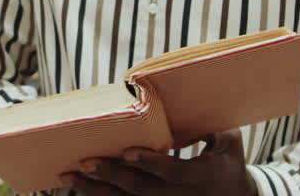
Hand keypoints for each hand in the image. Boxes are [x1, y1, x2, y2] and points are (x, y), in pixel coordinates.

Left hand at [61, 129, 255, 195]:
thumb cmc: (228, 164)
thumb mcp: (229, 145)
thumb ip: (215, 131)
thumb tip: (201, 111)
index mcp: (199, 177)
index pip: (173, 171)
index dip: (151, 163)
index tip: (128, 152)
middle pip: (141, 189)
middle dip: (112, 176)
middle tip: (86, 162)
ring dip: (96, 190)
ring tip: (70, 175)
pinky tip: (77, 186)